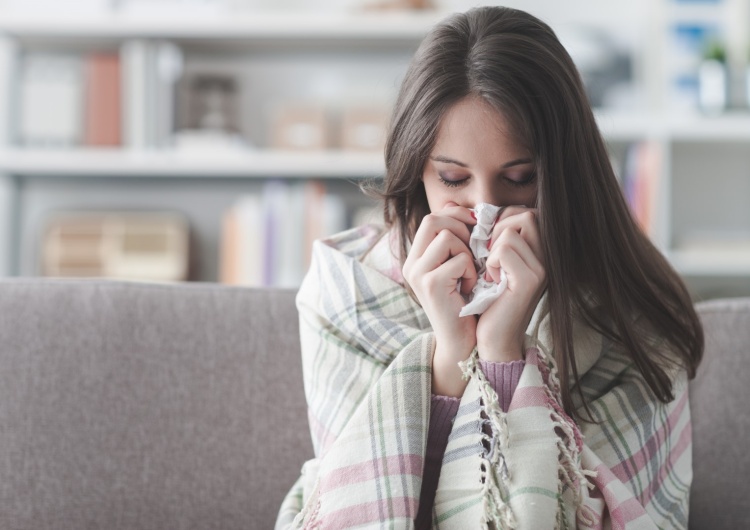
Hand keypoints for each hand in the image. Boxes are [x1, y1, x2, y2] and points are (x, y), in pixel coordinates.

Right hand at [402, 203, 477, 395]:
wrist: (462, 341)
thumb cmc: (465, 303)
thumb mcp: (457, 266)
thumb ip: (455, 240)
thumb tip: (459, 207)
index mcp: (416, 257)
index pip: (432, 217)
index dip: (456, 216)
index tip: (475, 228)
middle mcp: (411, 264)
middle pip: (434, 220)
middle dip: (462, 229)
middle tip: (474, 250)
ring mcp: (418, 274)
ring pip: (448, 237)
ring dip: (468, 252)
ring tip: (470, 273)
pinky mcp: (430, 284)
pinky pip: (459, 259)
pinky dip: (471, 272)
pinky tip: (470, 288)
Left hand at [476, 207, 545, 361]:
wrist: (492, 337)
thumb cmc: (488, 300)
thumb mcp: (492, 263)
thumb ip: (493, 237)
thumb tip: (474, 210)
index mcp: (540, 252)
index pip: (526, 212)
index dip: (503, 220)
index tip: (489, 244)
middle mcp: (547, 258)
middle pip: (525, 215)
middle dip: (498, 229)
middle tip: (488, 254)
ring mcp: (542, 269)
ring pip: (511, 232)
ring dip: (492, 249)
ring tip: (491, 271)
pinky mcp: (529, 280)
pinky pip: (504, 250)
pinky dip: (491, 262)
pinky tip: (492, 281)